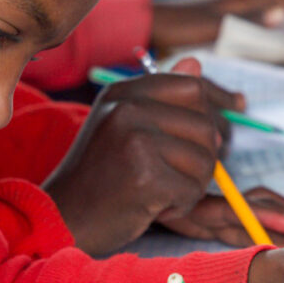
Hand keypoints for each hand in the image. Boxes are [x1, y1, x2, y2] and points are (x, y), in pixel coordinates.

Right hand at [42, 60, 283, 254]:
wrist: (63, 221)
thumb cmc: (99, 179)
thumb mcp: (124, 127)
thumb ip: (161, 98)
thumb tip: (196, 61)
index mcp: (124, 92)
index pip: (193, 87)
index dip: (213, 111)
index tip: (219, 131)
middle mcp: (127, 108)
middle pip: (205, 126)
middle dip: (199, 160)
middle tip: (169, 178)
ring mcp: (134, 140)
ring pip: (204, 160)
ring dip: (190, 186)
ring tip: (156, 193)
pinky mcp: (144, 176)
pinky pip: (192, 190)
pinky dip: (180, 206)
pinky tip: (151, 208)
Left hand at [150, 0, 283, 55]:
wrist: (142, 25)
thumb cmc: (178, 25)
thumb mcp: (216, 26)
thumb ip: (247, 23)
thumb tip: (280, 16)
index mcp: (231, 1)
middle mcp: (224, 3)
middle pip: (262, 1)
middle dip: (283, 10)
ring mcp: (213, 11)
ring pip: (248, 12)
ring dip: (266, 20)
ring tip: (278, 36)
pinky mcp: (202, 22)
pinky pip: (236, 22)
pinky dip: (249, 30)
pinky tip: (246, 44)